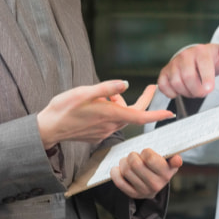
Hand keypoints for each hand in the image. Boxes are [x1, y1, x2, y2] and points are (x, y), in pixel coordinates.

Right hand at [37, 81, 172, 148]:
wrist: (48, 128)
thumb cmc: (64, 108)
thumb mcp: (84, 92)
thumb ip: (106, 88)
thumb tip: (126, 84)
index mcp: (110, 114)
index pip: (139, 115)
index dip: (156, 114)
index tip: (170, 114)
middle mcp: (110, 125)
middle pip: (133, 112)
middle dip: (142, 100)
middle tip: (152, 87)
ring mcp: (104, 131)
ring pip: (120, 114)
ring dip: (117, 103)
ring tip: (99, 95)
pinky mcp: (98, 134)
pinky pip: (110, 120)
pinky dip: (109, 111)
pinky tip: (94, 106)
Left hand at [110, 149, 182, 198]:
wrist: (156, 181)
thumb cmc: (161, 165)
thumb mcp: (170, 160)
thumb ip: (174, 157)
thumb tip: (177, 160)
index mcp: (167, 174)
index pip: (149, 158)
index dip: (145, 151)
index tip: (145, 152)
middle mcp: (156, 185)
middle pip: (135, 164)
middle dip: (132, 155)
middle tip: (134, 155)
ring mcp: (144, 191)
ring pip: (126, 170)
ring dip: (124, 161)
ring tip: (127, 160)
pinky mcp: (133, 195)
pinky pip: (119, 182)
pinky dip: (115, 172)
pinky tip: (118, 168)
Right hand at [157, 28, 218, 98]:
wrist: (198, 60)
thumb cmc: (213, 60)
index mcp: (201, 51)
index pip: (203, 65)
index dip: (206, 79)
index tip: (210, 89)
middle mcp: (185, 55)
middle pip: (188, 78)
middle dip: (197, 90)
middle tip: (204, 91)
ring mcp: (173, 64)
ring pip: (177, 83)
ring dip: (187, 92)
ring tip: (194, 89)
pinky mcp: (164, 72)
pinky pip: (164, 86)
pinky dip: (172, 92)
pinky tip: (181, 89)